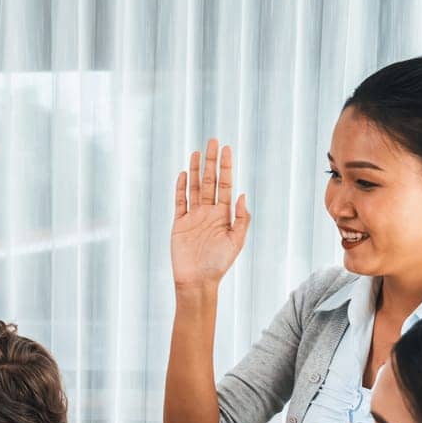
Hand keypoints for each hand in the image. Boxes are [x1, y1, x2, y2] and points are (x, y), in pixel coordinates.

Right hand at [171, 138, 250, 289]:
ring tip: (196, 152)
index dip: (226, 167)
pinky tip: (182, 174)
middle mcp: (208, 212)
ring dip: (194, 170)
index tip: (227, 149)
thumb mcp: (236, 241)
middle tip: (213, 141)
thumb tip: (242, 194)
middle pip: (209, 181)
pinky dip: (180, 188)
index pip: (225, 184)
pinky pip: (179, 202)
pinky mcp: (179, 224)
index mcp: (224, 214)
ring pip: (193, 188)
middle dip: (211, 162)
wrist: (198, 281)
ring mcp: (193, 217)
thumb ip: (241, 219)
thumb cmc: (219, 264)